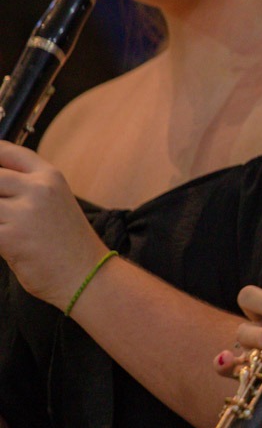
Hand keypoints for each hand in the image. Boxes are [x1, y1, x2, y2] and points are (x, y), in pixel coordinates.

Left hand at [0, 140, 106, 307]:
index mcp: (49, 176)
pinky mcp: (11, 237)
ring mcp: (24, 212)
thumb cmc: (68, 245)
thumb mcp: (54, 203)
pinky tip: (3, 243)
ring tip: (5, 228)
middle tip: (2, 214)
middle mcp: (38, 188)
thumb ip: (25, 188)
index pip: (6, 151)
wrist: (88, 276)